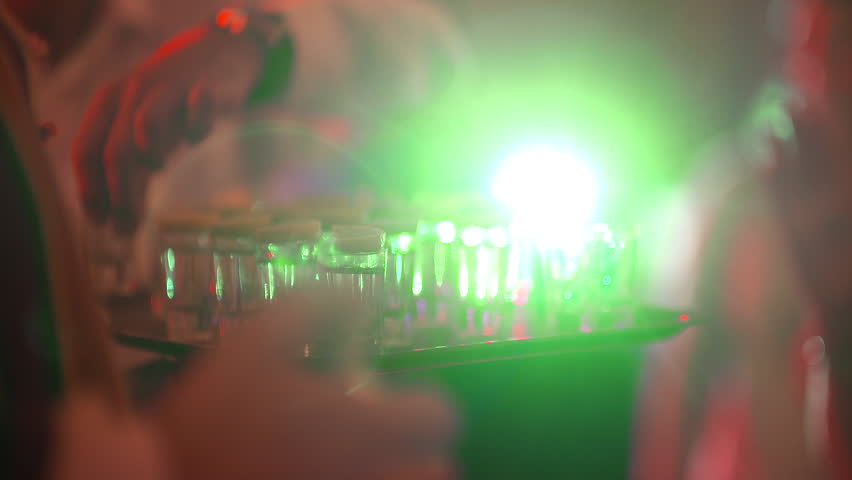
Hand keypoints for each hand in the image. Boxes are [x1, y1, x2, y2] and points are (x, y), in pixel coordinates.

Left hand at [73, 25, 261, 232]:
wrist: (216, 53)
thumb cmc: (175, 98)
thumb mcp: (142, 121)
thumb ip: (129, 158)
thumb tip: (116, 215)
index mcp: (108, 104)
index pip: (84, 152)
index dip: (89, 191)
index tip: (99, 223)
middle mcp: (130, 95)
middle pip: (112, 153)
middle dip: (117, 197)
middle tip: (127, 228)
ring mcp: (164, 90)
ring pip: (144, 135)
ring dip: (146, 169)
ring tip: (157, 181)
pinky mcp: (199, 88)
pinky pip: (194, 118)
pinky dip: (196, 130)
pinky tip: (198, 135)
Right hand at [151, 294, 456, 479]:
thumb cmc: (209, 422)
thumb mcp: (251, 346)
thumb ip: (310, 308)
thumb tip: (361, 297)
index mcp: (361, 431)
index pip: (440, 418)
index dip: (420, 405)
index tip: (384, 403)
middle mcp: (373, 478)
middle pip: (437, 468)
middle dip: (411, 450)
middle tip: (368, 441)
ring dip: (397, 474)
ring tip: (352, 466)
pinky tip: (325, 479)